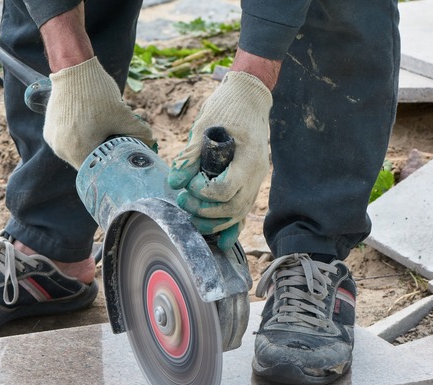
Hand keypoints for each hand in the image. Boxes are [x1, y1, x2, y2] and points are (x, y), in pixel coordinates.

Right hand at [43, 57, 155, 168]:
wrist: (74, 70)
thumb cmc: (98, 94)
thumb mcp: (123, 115)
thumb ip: (140, 133)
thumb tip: (151, 143)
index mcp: (78, 151)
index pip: (99, 170)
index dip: (112, 166)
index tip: (122, 158)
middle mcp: (62, 150)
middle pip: (88, 163)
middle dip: (103, 155)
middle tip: (116, 144)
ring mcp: (54, 141)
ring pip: (77, 153)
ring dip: (91, 147)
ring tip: (103, 133)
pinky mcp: (50, 131)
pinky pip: (68, 144)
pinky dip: (80, 140)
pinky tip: (90, 127)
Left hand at [168, 71, 272, 248]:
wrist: (250, 96)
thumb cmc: (228, 106)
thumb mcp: (205, 126)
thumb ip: (190, 157)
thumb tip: (175, 183)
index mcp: (248, 157)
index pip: (227, 190)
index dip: (204, 193)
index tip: (190, 183)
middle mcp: (257, 173)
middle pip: (233, 208)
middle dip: (205, 211)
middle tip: (184, 200)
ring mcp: (256, 179)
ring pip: (238, 213)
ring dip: (214, 221)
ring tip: (191, 213)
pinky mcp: (251, 181)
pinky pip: (242, 209)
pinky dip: (230, 225)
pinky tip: (219, 240)